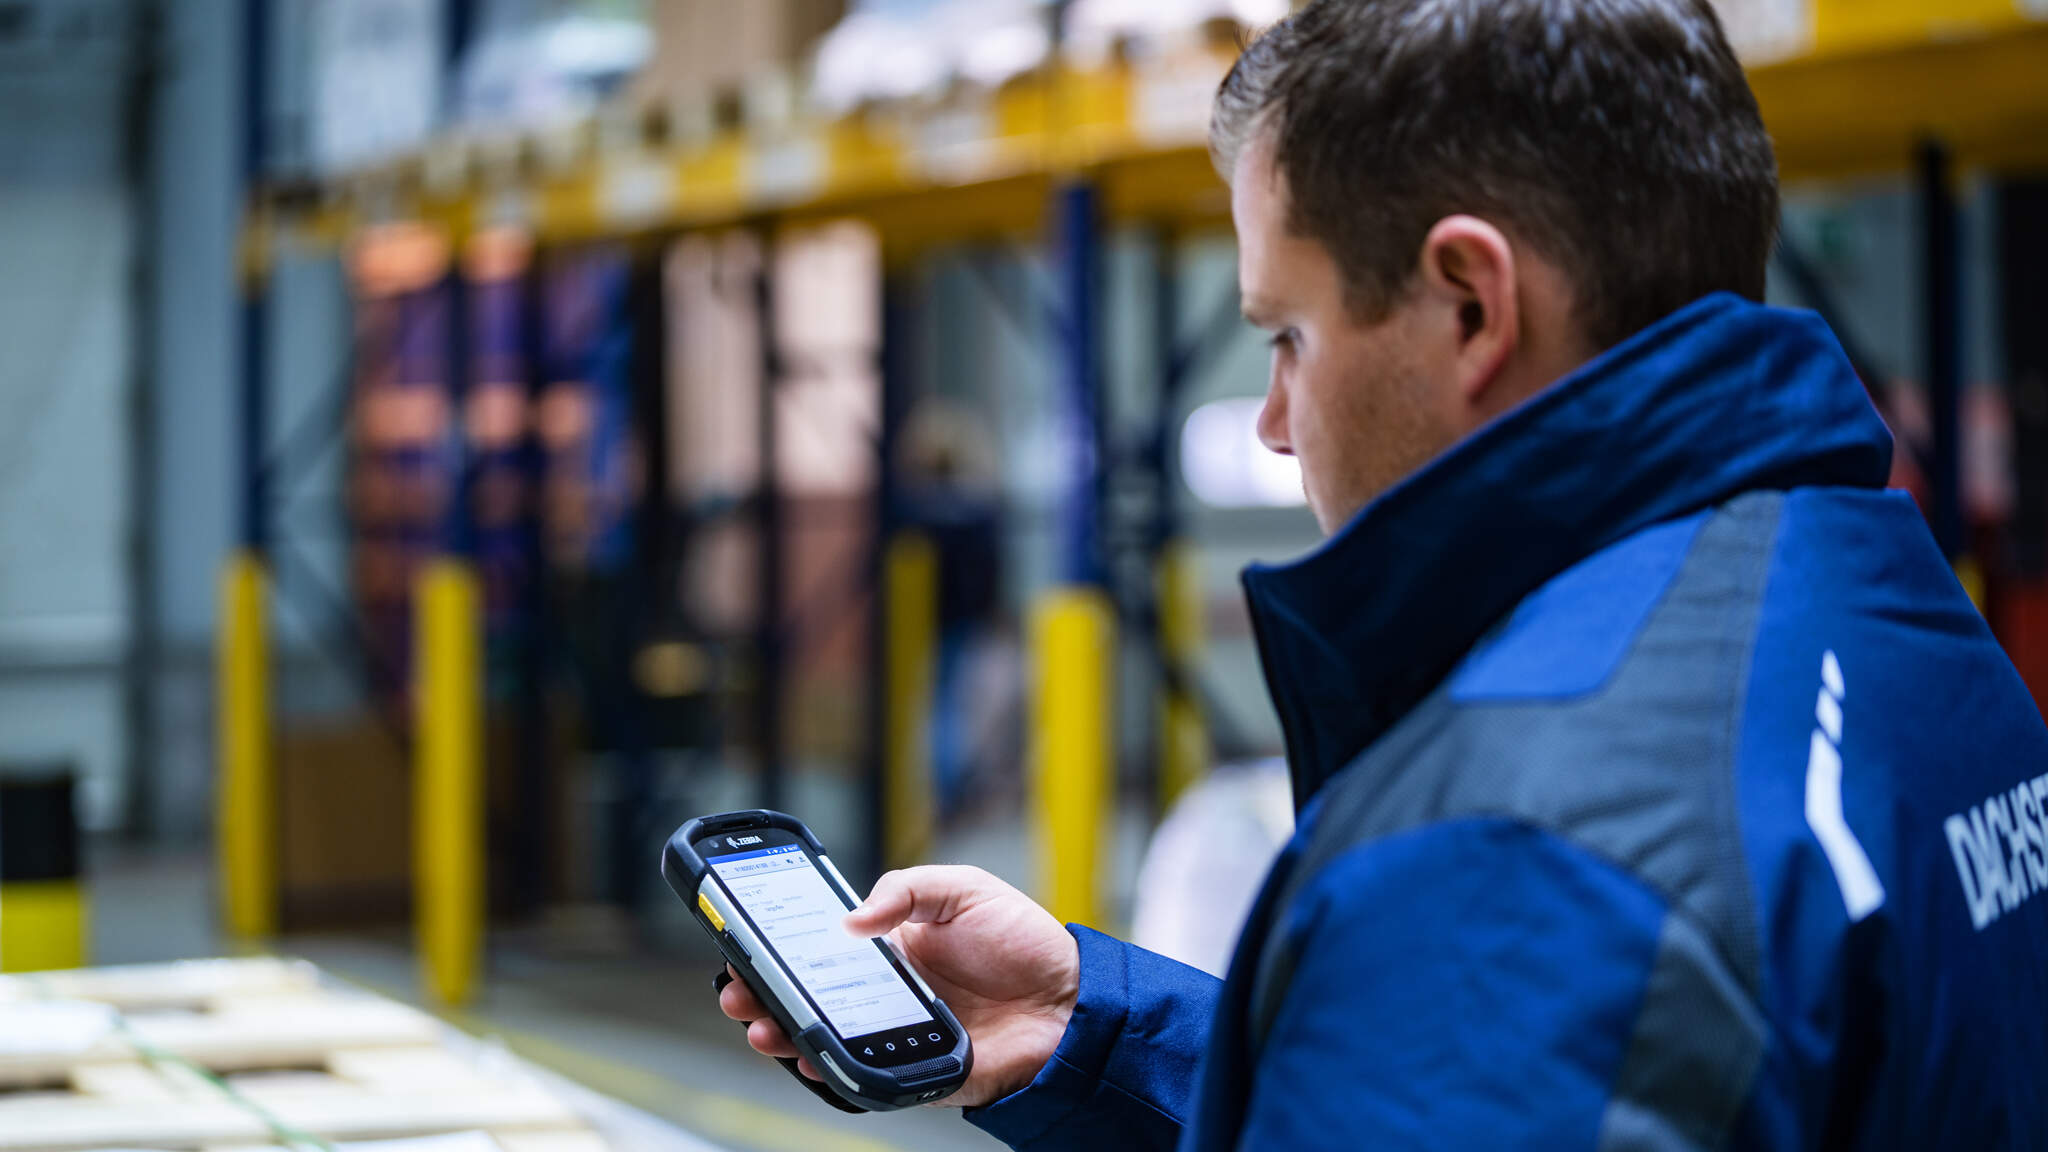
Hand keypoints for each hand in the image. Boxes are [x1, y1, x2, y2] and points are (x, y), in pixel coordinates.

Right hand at [717, 865, 1078, 1107]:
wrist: (1076, 1001)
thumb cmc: (1026, 943)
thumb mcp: (965, 889)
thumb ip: (908, 890)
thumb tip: (853, 919)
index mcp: (893, 949)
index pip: (822, 952)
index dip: (781, 952)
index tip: (745, 947)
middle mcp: (889, 995)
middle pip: (813, 1001)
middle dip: (766, 998)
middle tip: (737, 992)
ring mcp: (901, 1036)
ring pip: (829, 1042)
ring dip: (789, 1037)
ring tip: (764, 1027)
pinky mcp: (921, 1073)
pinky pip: (871, 1079)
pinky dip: (839, 1073)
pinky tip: (816, 1058)